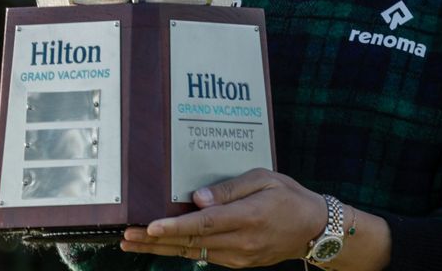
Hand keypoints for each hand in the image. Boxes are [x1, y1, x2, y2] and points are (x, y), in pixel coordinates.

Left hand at [120, 168, 327, 267]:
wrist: (313, 229)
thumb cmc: (289, 197)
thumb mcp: (265, 179)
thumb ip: (230, 188)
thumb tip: (198, 198)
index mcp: (249, 217)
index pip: (205, 223)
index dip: (175, 226)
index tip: (151, 226)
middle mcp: (242, 242)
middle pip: (192, 242)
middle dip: (156, 240)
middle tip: (128, 236)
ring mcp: (240, 257)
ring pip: (193, 252)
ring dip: (161, 249)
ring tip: (134, 243)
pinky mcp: (239, 263)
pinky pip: (206, 255)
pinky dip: (181, 250)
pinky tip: (162, 246)